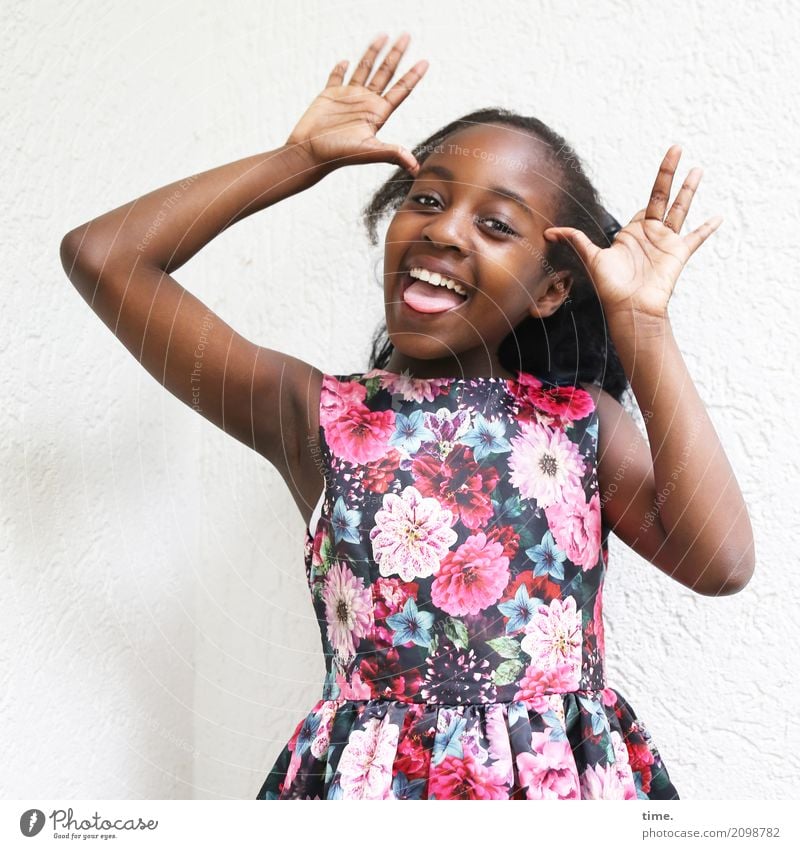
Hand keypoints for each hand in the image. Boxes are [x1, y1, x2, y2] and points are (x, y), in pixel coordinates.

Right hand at [286, 32, 428, 174]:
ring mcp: (348, 98)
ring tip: (384, 35)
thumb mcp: (369, 152)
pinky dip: (341, 69)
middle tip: (406, 36)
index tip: (425, 62)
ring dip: (373, 52)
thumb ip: (393, 154)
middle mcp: (366, 103)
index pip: (400, 90)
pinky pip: (337, 77)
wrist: (311, 153)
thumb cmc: (339, 154)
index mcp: (377, 114)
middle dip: (396, 54)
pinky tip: (345, 61)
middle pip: (385, 74)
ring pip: (364, 68)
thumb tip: (416, 168)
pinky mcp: (330, 95)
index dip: (413, 76)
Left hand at [543, 144, 722, 321]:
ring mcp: (666, 242)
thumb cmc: (611, 286)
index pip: (645, 205)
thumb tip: (548, 232)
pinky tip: (719, 217)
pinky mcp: (679, 253)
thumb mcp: (590, 258)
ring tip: (698, 170)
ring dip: (689, 190)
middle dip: (669, 172)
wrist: (629, 307)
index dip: (650, 189)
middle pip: (662, 196)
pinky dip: (707, 228)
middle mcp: (651, 234)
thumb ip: (574, 240)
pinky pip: (696, 237)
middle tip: (677, 148)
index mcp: (633, 233)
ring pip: (680, 209)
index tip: (659, 166)